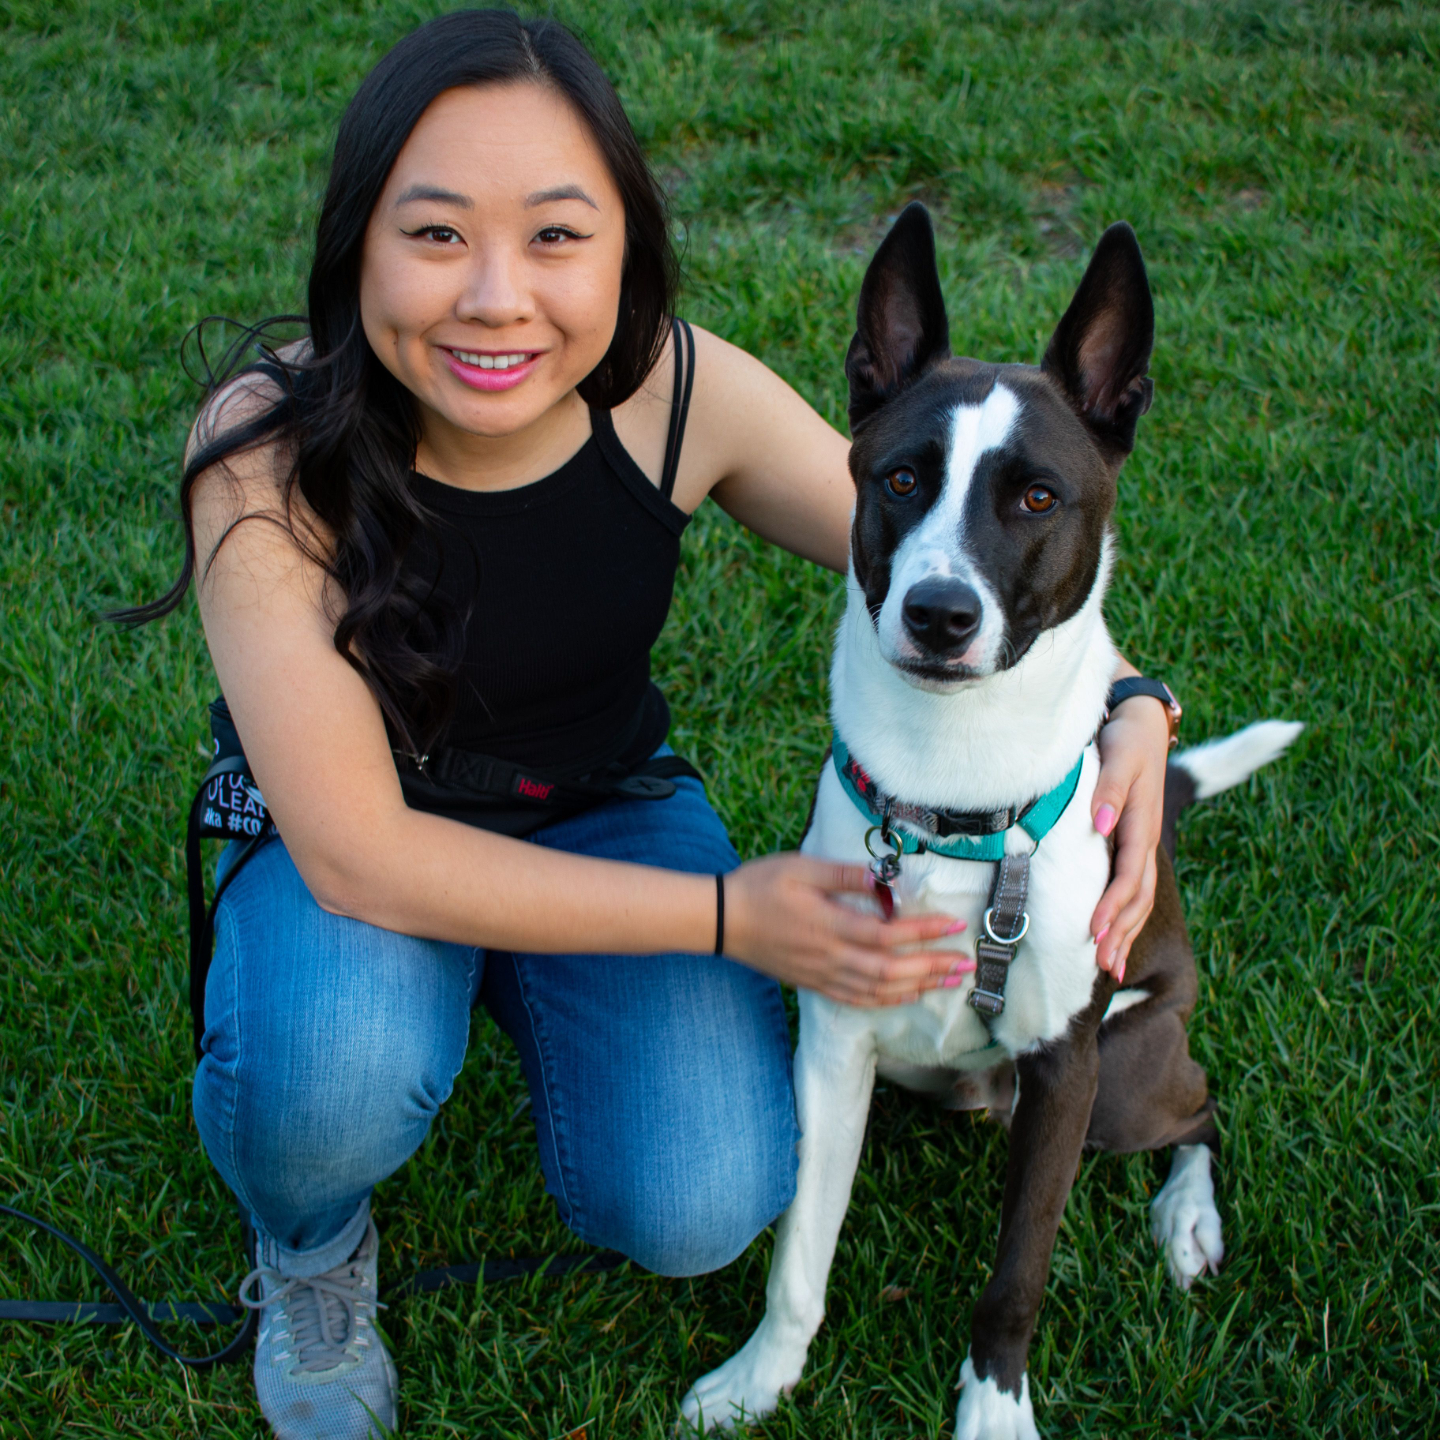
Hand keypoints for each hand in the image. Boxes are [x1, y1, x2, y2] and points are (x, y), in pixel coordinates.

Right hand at [722, 854, 970, 1006]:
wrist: (722, 921)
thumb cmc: (760, 887)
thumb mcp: (800, 868)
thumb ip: (844, 875)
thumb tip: (884, 876)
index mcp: (829, 926)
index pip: (887, 936)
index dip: (922, 933)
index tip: (952, 926)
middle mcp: (830, 957)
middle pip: (891, 971)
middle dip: (932, 968)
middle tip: (966, 964)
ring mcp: (822, 975)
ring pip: (878, 991)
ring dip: (918, 988)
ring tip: (949, 982)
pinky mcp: (814, 984)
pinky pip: (857, 1000)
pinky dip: (887, 1001)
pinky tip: (906, 996)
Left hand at [1090, 695, 1168, 980]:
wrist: (1141, 723)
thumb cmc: (1125, 740)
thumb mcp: (1118, 757)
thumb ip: (1108, 789)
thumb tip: (1101, 824)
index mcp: (1139, 824)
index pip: (1128, 876)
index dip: (1112, 906)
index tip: (1094, 931)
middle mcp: (1143, 840)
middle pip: (1137, 897)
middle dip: (1121, 932)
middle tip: (1102, 964)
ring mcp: (1141, 845)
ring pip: (1139, 899)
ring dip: (1126, 933)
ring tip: (1112, 968)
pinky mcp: (1132, 845)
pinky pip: (1133, 889)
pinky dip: (1125, 918)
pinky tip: (1114, 940)